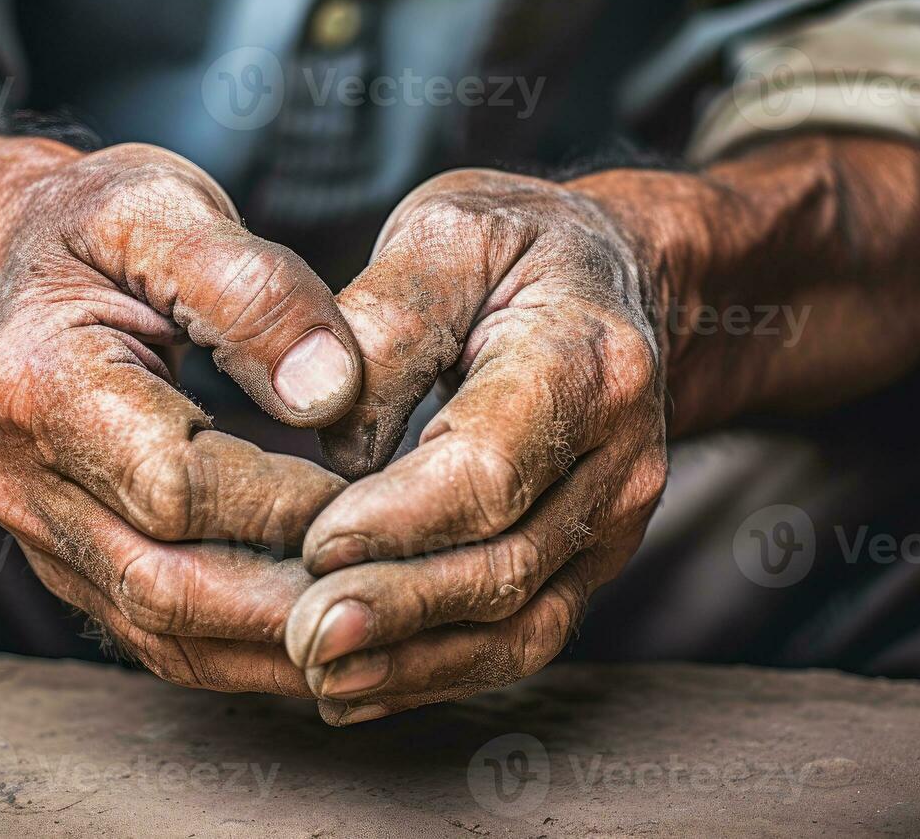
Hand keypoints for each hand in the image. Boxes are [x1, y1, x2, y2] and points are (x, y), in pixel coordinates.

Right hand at [0, 106, 363, 694]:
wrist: (13, 260)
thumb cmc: (97, 227)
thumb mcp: (165, 207)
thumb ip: (252, 289)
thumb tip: (332, 393)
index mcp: (38, 383)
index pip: (178, 485)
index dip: (288, 501)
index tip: (385, 490)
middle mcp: (21, 479)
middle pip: (168, 587)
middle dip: (294, 600)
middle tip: (404, 588)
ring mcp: (39, 534)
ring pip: (165, 634)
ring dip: (277, 645)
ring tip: (382, 623)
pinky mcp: (72, 563)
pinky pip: (160, 635)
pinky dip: (247, 646)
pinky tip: (324, 624)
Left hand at [283, 133, 919, 723]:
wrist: (607, 277)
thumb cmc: (512, 247)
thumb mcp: (445, 233)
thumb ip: (386, 320)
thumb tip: (332, 439)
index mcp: (586, 358)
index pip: (493, 465)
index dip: (402, 516)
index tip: (315, 542)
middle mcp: (620, 456)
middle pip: (508, 562)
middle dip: (398, 609)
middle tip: (299, 636)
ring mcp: (613, 520)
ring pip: (520, 621)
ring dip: (414, 661)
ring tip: (317, 676)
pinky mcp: (586, 561)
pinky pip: (521, 636)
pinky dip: (437, 672)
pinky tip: (355, 687)